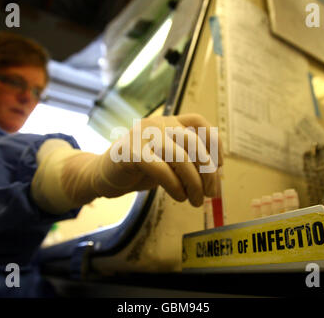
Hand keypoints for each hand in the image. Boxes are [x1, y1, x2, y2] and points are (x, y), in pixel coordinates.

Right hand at [92, 113, 223, 206]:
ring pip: (181, 158)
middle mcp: (157, 124)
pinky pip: (161, 170)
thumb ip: (188, 162)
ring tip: (196, 201)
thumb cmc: (139, 169)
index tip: (219, 166)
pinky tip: (179, 197)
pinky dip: (175, 186)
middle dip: (208, 171)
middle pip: (194, 143)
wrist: (103, 175)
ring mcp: (143, 135)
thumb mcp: (168, 162)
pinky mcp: (131, 152)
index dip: (214, 143)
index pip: (199, 123)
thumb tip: (214, 177)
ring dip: (194, 184)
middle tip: (211, 193)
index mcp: (168, 122)